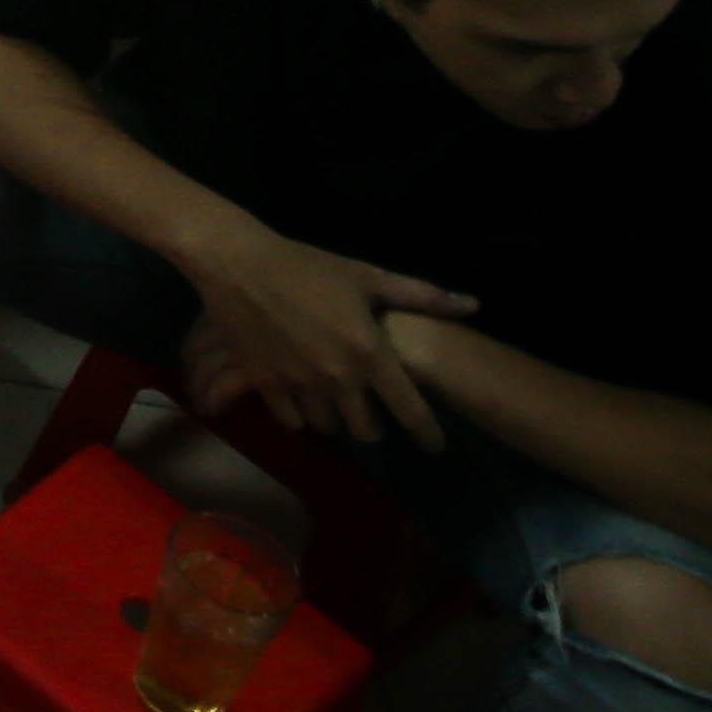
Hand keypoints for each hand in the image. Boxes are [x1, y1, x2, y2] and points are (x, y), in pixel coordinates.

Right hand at [184, 222, 468, 443]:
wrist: (239, 263)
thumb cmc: (308, 267)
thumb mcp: (367, 276)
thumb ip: (421, 295)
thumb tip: (472, 305)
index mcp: (370, 353)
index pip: (410, 409)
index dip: (428, 434)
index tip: (435, 448)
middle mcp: (339, 378)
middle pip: (366, 430)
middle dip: (372, 427)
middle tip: (370, 415)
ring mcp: (300, 385)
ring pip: (327, 427)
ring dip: (335, 420)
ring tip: (333, 408)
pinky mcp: (265, 385)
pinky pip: (290, 419)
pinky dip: (299, 415)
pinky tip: (299, 401)